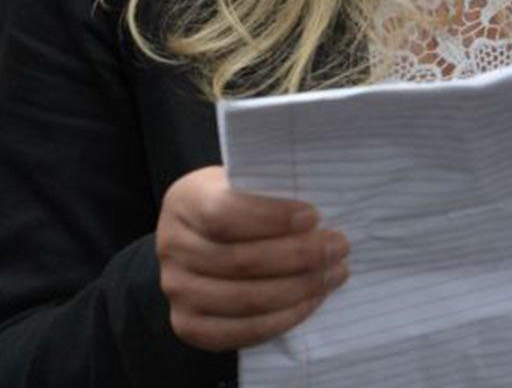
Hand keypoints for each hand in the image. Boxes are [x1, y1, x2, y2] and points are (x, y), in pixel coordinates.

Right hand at [155, 166, 347, 352]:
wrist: (207, 236)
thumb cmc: (243, 200)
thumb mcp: (250, 180)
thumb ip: (275, 186)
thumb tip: (329, 200)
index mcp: (185, 200)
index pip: (224, 213)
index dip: (272, 218)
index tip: (314, 216)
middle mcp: (171, 246)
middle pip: (239, 261)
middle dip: (299, 256)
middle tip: (339, 247)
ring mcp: (175, 289)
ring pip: (242, 299)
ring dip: (298, 289)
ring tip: (334, 274)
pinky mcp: (186, 324)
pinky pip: (235, 332)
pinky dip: (280, 320)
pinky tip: (310, 301)